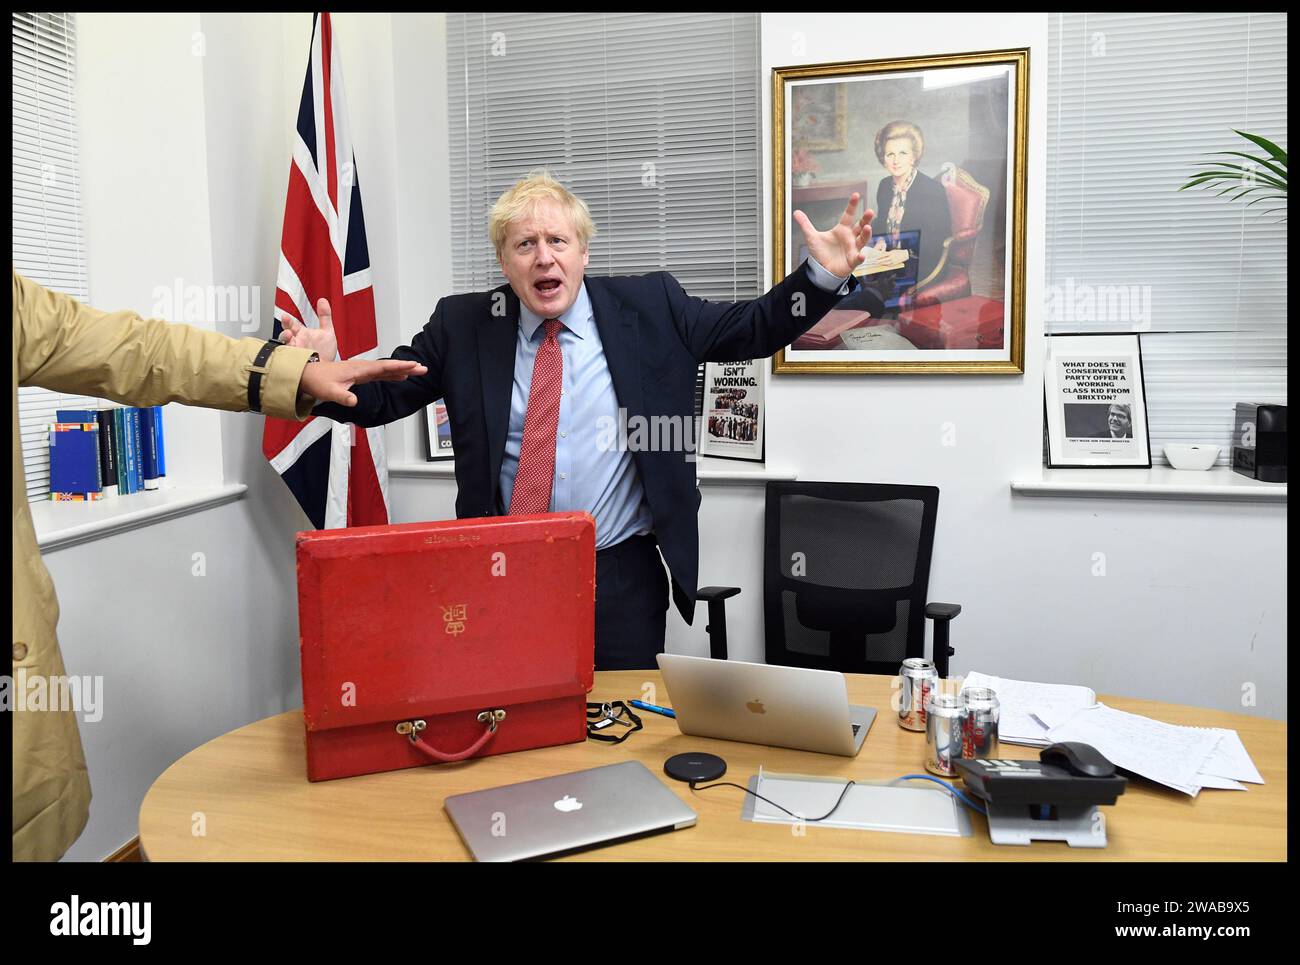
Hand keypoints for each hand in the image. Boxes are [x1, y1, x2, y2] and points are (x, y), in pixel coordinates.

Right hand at [278, 298, 338, 360]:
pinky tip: (296, 356)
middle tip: (287, 332)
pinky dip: (293, 358)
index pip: (291, 325)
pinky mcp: (299, 364)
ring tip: (292, 345)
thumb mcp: (326, 332)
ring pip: (287, 349)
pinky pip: (293, 361)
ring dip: (288, 347)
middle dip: (284, 333)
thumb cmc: (324, 352)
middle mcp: (296, 343)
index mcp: (301, 334)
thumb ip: (324, 316)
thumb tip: (323, 301)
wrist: (329, 368)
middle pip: (285, 336)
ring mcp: (297, 354)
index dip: (287, 321)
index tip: (285, 317)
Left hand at [299, 357, 427, 407]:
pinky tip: (400, 376)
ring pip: (386, 369)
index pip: (383, 367)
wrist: (307, 375)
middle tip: (423, 368)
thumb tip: (354, 402)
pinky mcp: (360, 375)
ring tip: (417, 371)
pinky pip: (380, 373)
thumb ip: (342, 397)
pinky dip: (392, 374)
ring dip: (401, 370)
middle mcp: (362, 367)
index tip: (413, 366)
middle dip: (406, 367)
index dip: (399, 367)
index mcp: (358, 369)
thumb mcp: (329, 392)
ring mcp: (361, 370)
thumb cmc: (317, 381)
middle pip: (389, 367)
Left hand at [793, 193, 874, 278]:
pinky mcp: (852, 260)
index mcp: (842, 229)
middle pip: (861, 225)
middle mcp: (850, 237)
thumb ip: (805, 224)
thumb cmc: (821, 252)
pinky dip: (861, 257)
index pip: (849, 215)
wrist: (821, 269)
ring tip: (867, 227)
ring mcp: (853, 249)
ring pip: (863, 240)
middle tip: (869, 211)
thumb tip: (796, 212)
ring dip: (866, 234)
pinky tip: (861, 255)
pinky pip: (858, 258)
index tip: (856, 195)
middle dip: (866, 219)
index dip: (852, 206)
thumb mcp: (812, 237)